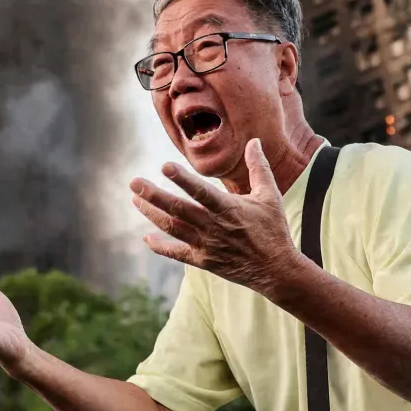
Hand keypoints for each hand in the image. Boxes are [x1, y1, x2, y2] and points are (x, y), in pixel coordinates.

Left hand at [130, 139, 304, 298]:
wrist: (276, 269)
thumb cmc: (273, 229)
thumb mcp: (270, 195)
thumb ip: (259, 167)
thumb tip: (253, 140)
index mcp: (228, 209)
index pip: (201, 192)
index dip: (182, 179)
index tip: (164, 166)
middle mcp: (213, 227)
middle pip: (178, 209)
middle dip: (154, 196)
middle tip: (134, 183)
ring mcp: (206, 245)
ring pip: (172, 228)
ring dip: (152, 214)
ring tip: (134, 200)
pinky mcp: (203, 261)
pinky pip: (176, 253)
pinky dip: (160, 247)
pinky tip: (146, 238)